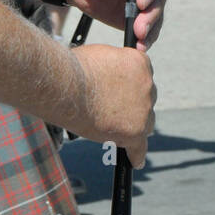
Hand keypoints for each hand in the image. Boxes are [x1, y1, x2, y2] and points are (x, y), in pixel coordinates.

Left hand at [62, 0, 165, 50]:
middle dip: (150, 14)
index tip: (141, 2)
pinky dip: (144, 38)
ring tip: (139, 39)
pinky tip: (139, 46)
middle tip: (140, 27)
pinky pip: (146, 29)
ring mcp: (145, 0)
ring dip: (149, 29)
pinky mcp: (137, 16)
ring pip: (155, 16)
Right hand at [69, 44, 155, 165]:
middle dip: (132, 102)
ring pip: (145, 122)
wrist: (66, 86)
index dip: (130, 82)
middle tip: (111, 105)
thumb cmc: (76, 68)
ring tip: (112, 125)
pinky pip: (139, 147)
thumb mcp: (103, 55)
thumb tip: (116, 73)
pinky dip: (136, 154)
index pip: (144, 74)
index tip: (119, 87)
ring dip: (133, 123)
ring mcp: (143, 111)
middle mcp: (147, 86)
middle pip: (146, 99)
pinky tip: (134, 160)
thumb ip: (117, 65)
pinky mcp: (134, 132)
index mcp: (141, 64)